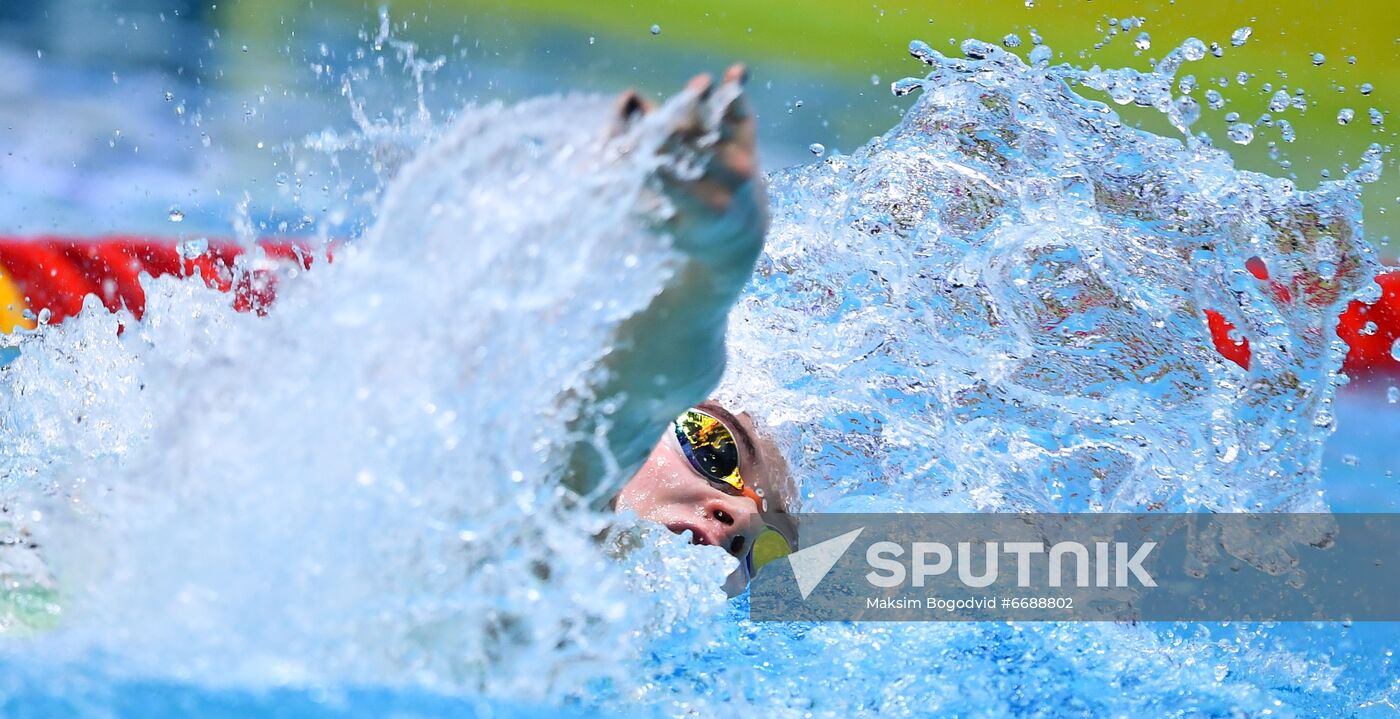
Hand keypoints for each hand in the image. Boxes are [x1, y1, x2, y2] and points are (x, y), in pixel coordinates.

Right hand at [614, 64, 766, 270]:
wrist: (735, 232)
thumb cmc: (680, 221)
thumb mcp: (656, 216)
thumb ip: (631, 175)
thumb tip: (616, 130)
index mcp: (706, 209)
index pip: (672, 180)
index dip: (649, 163)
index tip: (627, 151)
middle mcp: (729, 184)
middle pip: (695, 149)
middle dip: (670, 133)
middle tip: (651, 120)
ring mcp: (742, 159)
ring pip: (719, 126)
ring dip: (707, 104)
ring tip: (700, 84)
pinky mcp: (749, 139)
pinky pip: (743, 112)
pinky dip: (738, 91)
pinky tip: (738, 71)